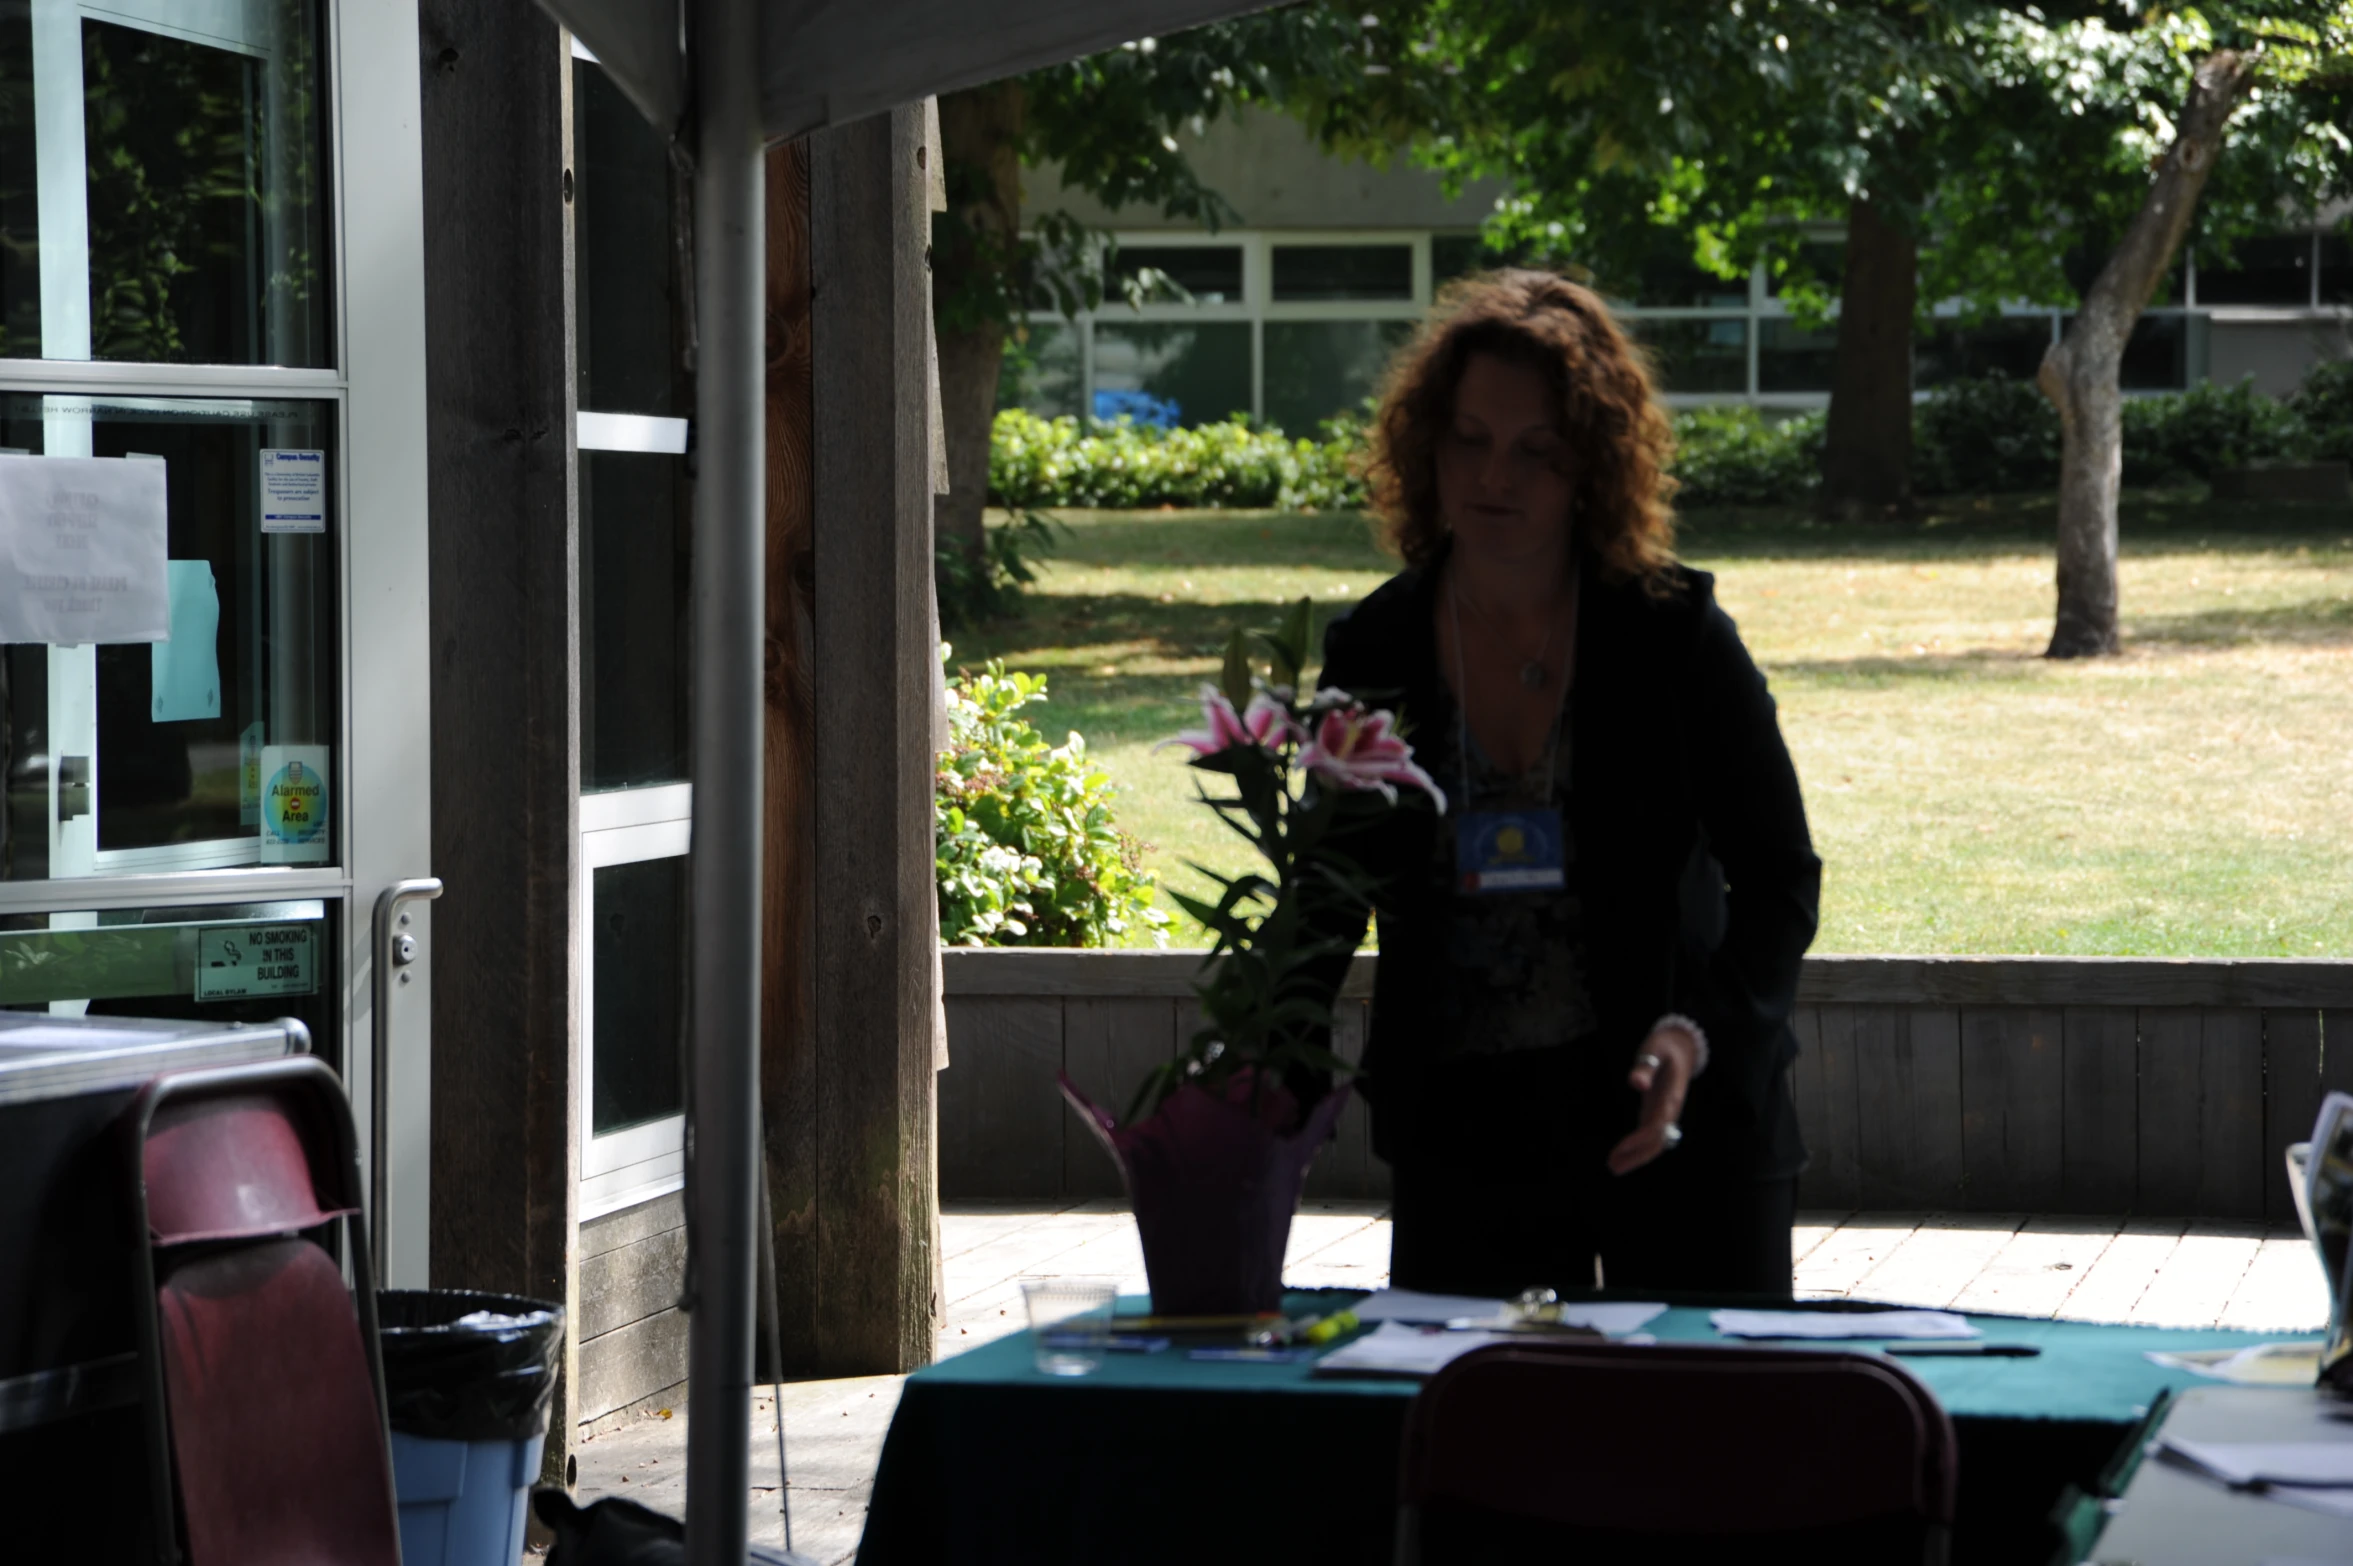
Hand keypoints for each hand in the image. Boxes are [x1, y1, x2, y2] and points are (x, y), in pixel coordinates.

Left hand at [1607, 1024, 1697, 1174]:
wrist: (1681, 1047)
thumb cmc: (1665, 1047)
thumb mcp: (1654, 1051)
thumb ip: (1645, 1066)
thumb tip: (1636, 1083)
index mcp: (1670, 1098)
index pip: (1656, 1125)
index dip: (1639, 1139)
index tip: (1621, 1147)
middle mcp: (1670, 1110)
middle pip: (1657, 1141)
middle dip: (1637, 1156)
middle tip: (1614, 1167)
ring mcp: (1664, 1113)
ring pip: (1654, 1142)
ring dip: (1636, 1156)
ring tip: (1614, 1166)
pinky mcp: (1657, 1112)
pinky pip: (1649, 1135)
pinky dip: (1636, 1146)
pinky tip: (1621, 1153)